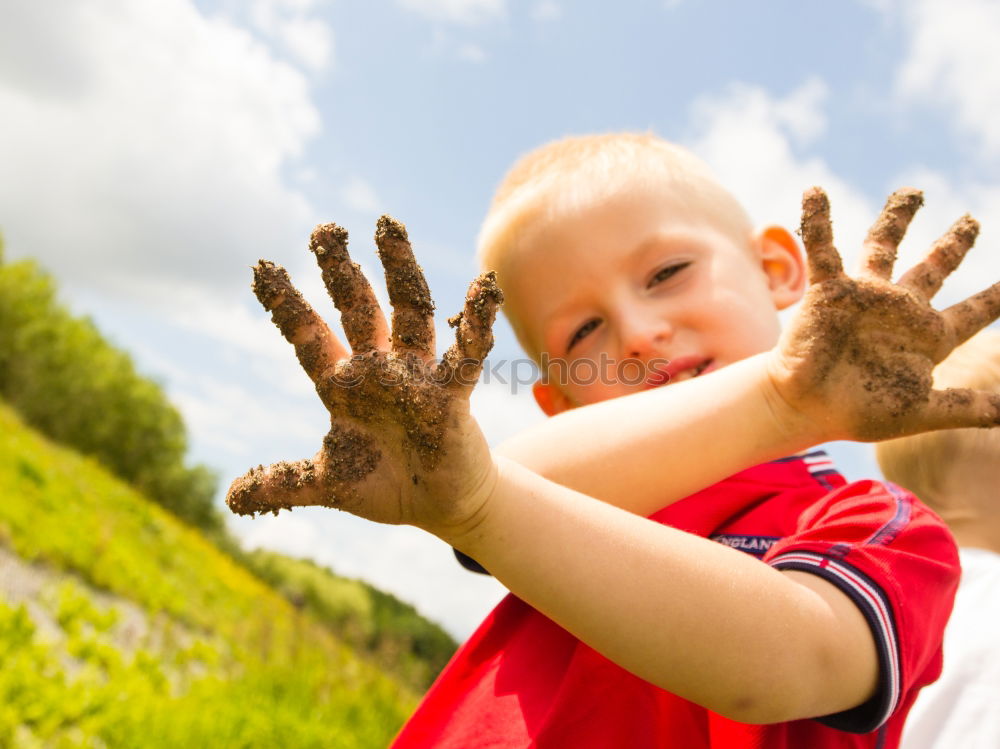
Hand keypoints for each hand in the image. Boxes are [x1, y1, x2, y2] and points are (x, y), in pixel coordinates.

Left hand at [226, 217, 502, 537]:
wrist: (439, 505)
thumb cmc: (385, 487)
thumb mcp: (326, 484)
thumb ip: (282, 484)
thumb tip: (230, 499)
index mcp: (343, 387)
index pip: (309, 336)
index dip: (287, 305)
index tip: (261, 268)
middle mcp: (378, 370)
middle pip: (357, 308)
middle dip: (341, 271)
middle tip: (325, 230)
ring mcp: (416, 375)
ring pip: (408, 312)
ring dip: (398, 271)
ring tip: (387, 229)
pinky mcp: (451, 392)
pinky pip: (465, 353)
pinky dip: (475, 322)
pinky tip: (481, 287)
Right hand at [768, 187, 999, 441]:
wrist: (807, 407)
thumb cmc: (860, 412)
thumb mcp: (924, 411)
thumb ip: (969, 406)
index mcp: (926, 337)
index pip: (973, 312)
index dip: (996, 298)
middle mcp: (899, 309)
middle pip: (934, 266)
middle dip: (954, 244)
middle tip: (972, 221)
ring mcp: (864, 296)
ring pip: (884, 246)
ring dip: (897, 218)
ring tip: (912, 191)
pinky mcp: (829, 290)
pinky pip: (823, 247)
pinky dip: (818, 219)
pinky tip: (815, 192)